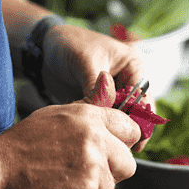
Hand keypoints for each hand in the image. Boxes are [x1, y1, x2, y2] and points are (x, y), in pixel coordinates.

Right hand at [0, 72, 140, 188]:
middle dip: (114, 170)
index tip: (118, 149)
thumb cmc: (25, 144)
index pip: (132, 130)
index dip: (126, 142)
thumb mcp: (59, 115)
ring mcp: (91, 173)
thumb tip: (109, 89)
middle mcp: (95, 144)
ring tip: (68, 181)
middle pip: (129, 164)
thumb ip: (91, 109)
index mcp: (91, 120)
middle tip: (91, 170)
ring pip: (111, 188)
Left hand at [41, 24, 153, 151]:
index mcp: (133, 67)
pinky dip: (101, 128)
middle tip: (119, 144)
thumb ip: (95, 87)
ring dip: (114, 129)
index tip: (128, 134)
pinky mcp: (101, 105)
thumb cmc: (70, 44)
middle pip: (136, 112)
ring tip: (105, 140)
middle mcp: (128, 83)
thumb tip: (104, 111)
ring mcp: (115, 95)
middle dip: (128, 128)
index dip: (138, 118)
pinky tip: (94, 134)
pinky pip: (106, 121)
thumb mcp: (85, 61)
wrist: (46, 49)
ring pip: (121, 119)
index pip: (143, 98)